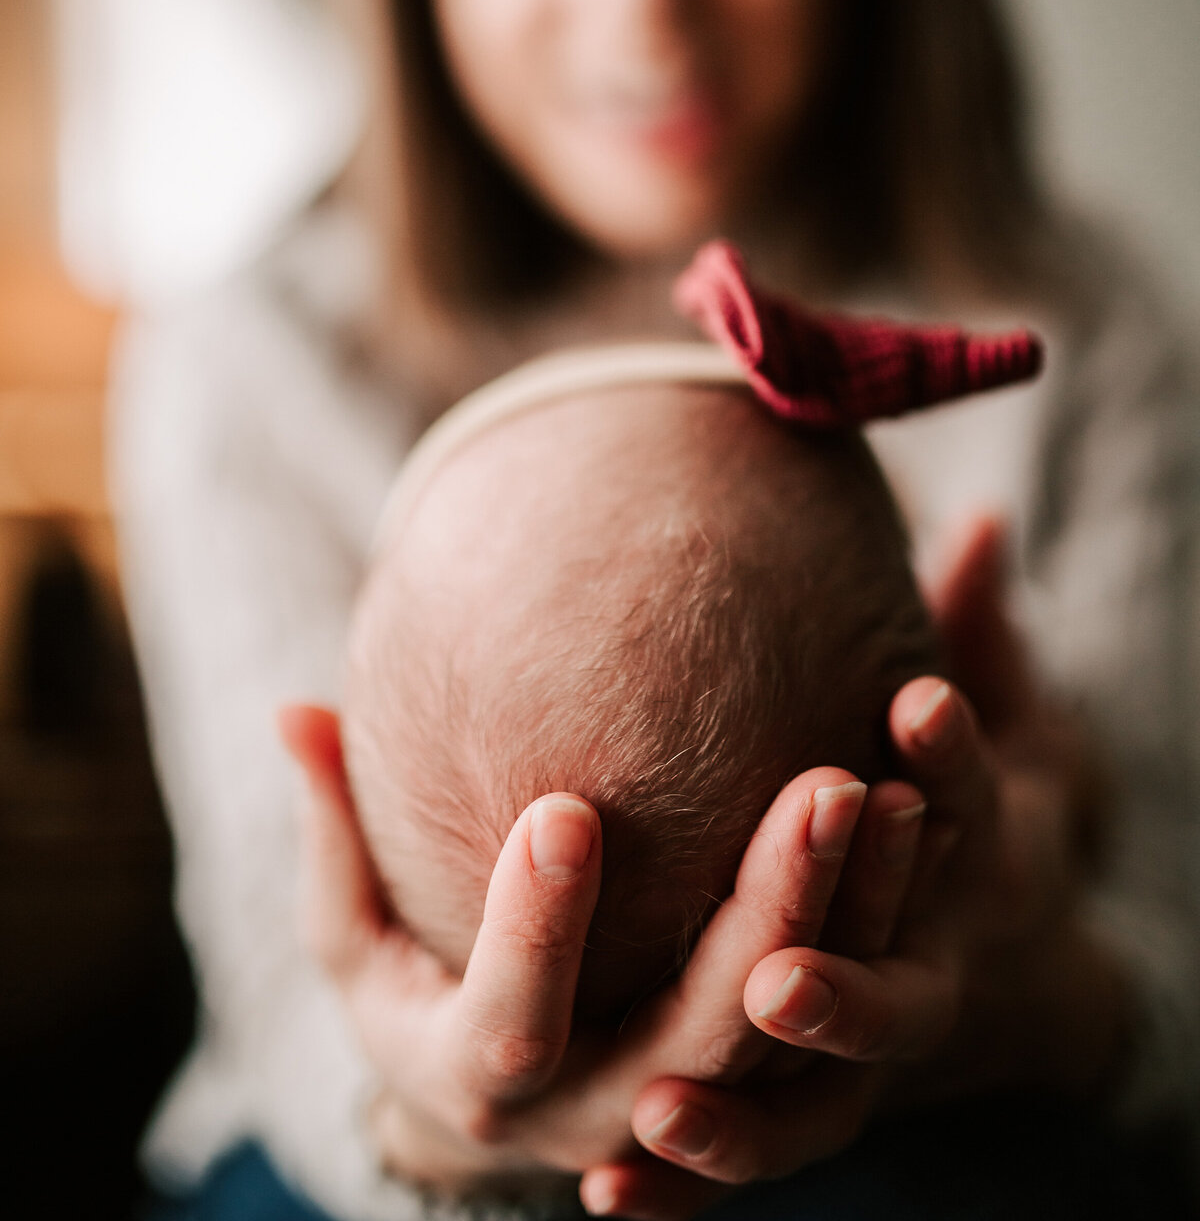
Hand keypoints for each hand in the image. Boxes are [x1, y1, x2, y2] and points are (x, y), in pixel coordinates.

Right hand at [280, 704, 925, 1211]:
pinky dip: (880, 919)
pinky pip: (838, 1011)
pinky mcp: (758, 1075)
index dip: (538, 928)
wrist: (491, 1080)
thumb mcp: (353, 916)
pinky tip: (919, 804)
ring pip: (791, 1034)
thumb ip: (334, 822)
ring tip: (888, 782)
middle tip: (822, 785)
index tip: (568, 806)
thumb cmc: (409, 975)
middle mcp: (596, 1120)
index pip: (514, 1026)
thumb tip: (292, 709)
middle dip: (765, 915)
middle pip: (697, 1041)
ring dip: (849, 914)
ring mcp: (687, 1103)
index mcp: (480, 1079)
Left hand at [612, 521, 1127, 1215]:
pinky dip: (691, 1186)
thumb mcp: (983, 728)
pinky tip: (608, 1200)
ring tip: (655, 1108)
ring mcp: (863, 1056)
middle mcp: (925, 972)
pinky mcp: (804, 1108)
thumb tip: (981, 523)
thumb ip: (971, 639)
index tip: (912, 701)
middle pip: (899, 993)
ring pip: (819, 1105)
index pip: (975, 816)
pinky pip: (751, 1153)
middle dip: (843, 988)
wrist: (988, 950)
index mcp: (973, 870)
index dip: (955, 764)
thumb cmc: (955, 806)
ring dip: (744, 1116)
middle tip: (771, 981)